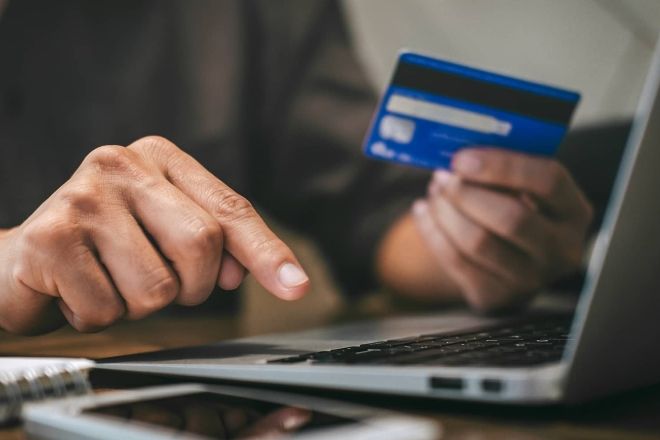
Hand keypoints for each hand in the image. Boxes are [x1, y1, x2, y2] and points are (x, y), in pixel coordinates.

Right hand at [0, 136, 308, 333]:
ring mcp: (84, 196)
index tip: (296, 286)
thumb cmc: (105, 246)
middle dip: (189, 285)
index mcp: (159, 158)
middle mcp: (121, 164)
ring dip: (139, 305)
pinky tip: (78, 289)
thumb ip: (213, 244)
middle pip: (201, 245)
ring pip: (157, 287)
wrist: (23, 260)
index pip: (230, 209)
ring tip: (110, 280)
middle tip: (157, 281)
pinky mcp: (51, 236)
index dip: (265, 251)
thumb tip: (238, 271)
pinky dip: (99, 316)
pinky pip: (108, 309)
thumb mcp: (164, 232)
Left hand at [412, 148, 592, 311]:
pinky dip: (432, 231)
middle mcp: (561, 250)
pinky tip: (423, 212)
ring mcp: (530, 280)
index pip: (548, 181)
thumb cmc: (514, 209)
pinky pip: (455, 261)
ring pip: (478, 242)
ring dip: (445, 211)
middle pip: (511, 218)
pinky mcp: (495, 296)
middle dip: (467, 193)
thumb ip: (503, 170)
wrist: (509, 261)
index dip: (502, 166)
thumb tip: (460, 154)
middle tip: (443, 176)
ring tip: (434, 192)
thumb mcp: (523, 189)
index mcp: (574, 212)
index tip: (463, 158)